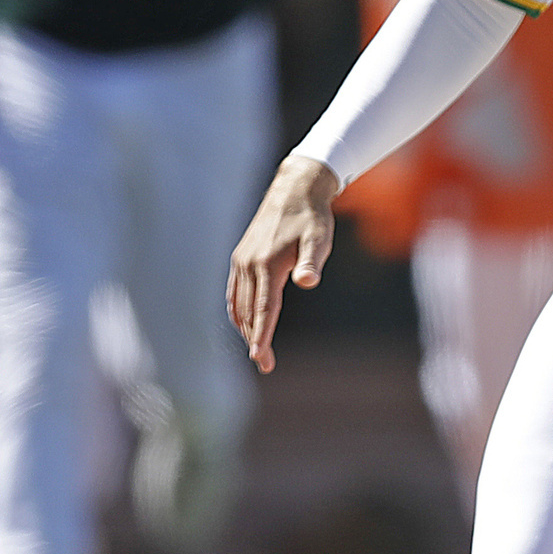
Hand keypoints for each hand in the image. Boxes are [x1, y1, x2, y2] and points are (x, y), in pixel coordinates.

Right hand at [227, 154, 338, 373]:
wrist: (295, 189)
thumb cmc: (312, 218)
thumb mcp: (318, 239)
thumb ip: (311, 262)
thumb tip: (307, 282)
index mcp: (268, 264)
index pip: (264, 310)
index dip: (262, 337)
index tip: (261, 360)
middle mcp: (250, 264)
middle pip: (250, 312)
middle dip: (255, 340)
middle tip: (265, 365)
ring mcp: (242, 260)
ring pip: (238, 303)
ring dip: (245, 328)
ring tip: (256, 349)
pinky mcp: (240, 256)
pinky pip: (234, 291)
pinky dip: (237, 310)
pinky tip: (243, 321)